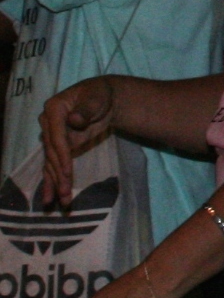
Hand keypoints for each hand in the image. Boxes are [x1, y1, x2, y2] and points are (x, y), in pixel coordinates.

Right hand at [39, 77, 116, 205]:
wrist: (102, 98)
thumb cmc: (99, 95)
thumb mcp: (96, 98)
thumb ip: (86, 109)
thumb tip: (74, 120)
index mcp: (53, 109)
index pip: (56, 137)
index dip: (62, 155)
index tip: (68, 172)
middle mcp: (47, 124)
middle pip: (51, 154)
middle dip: (59, 175)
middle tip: (66, 195)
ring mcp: (52, 136)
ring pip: (51, 163)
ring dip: (55, 183)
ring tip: (61, 202)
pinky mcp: (59, 147)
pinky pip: (53, 165)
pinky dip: (53, 181)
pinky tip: (52, 197)